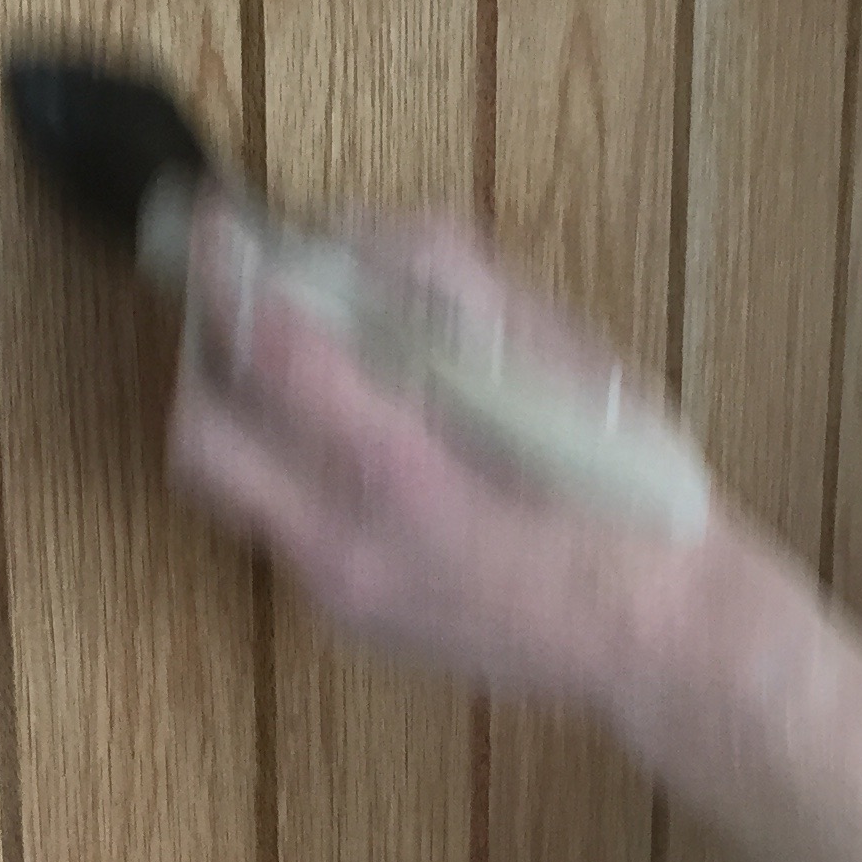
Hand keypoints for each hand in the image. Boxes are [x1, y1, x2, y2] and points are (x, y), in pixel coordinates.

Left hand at [168, 194, 699, 707]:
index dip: (230, 277)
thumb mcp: (564, 361)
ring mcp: (339, 592)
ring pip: (226, 488)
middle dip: (203, 355)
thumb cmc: (630, 491)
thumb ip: (452, 290)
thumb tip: (354, 239)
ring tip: (282, 359)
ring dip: (235, 412)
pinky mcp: (346, 616)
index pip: (273, 356)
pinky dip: (287, 463)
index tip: (218, 227)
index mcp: (407, 475)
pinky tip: (347, 434)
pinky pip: (276, 522)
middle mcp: (348, 546)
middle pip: (203, 438)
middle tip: (237, 300)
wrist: (658, 634)